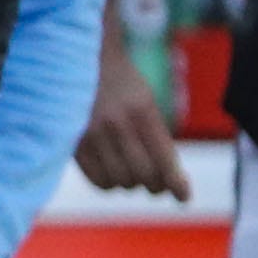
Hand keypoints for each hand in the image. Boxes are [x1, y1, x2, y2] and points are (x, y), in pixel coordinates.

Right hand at [75, 9, 190, 200]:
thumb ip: (157, 137)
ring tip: (133, 173)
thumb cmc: (122, 84)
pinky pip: (98, 180)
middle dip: (155, 185)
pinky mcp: (74, 143)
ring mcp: (92, 135)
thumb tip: (169, 180)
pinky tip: (114, 174)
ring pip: (121, 182)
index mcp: (142, 112)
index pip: (164, 159)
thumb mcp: (146, 101)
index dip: (176, 183)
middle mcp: (117, 125)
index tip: (184, 196)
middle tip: (157, 183)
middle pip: (144, 176)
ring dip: (132, 184)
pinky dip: (110, 184)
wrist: (83, 61)